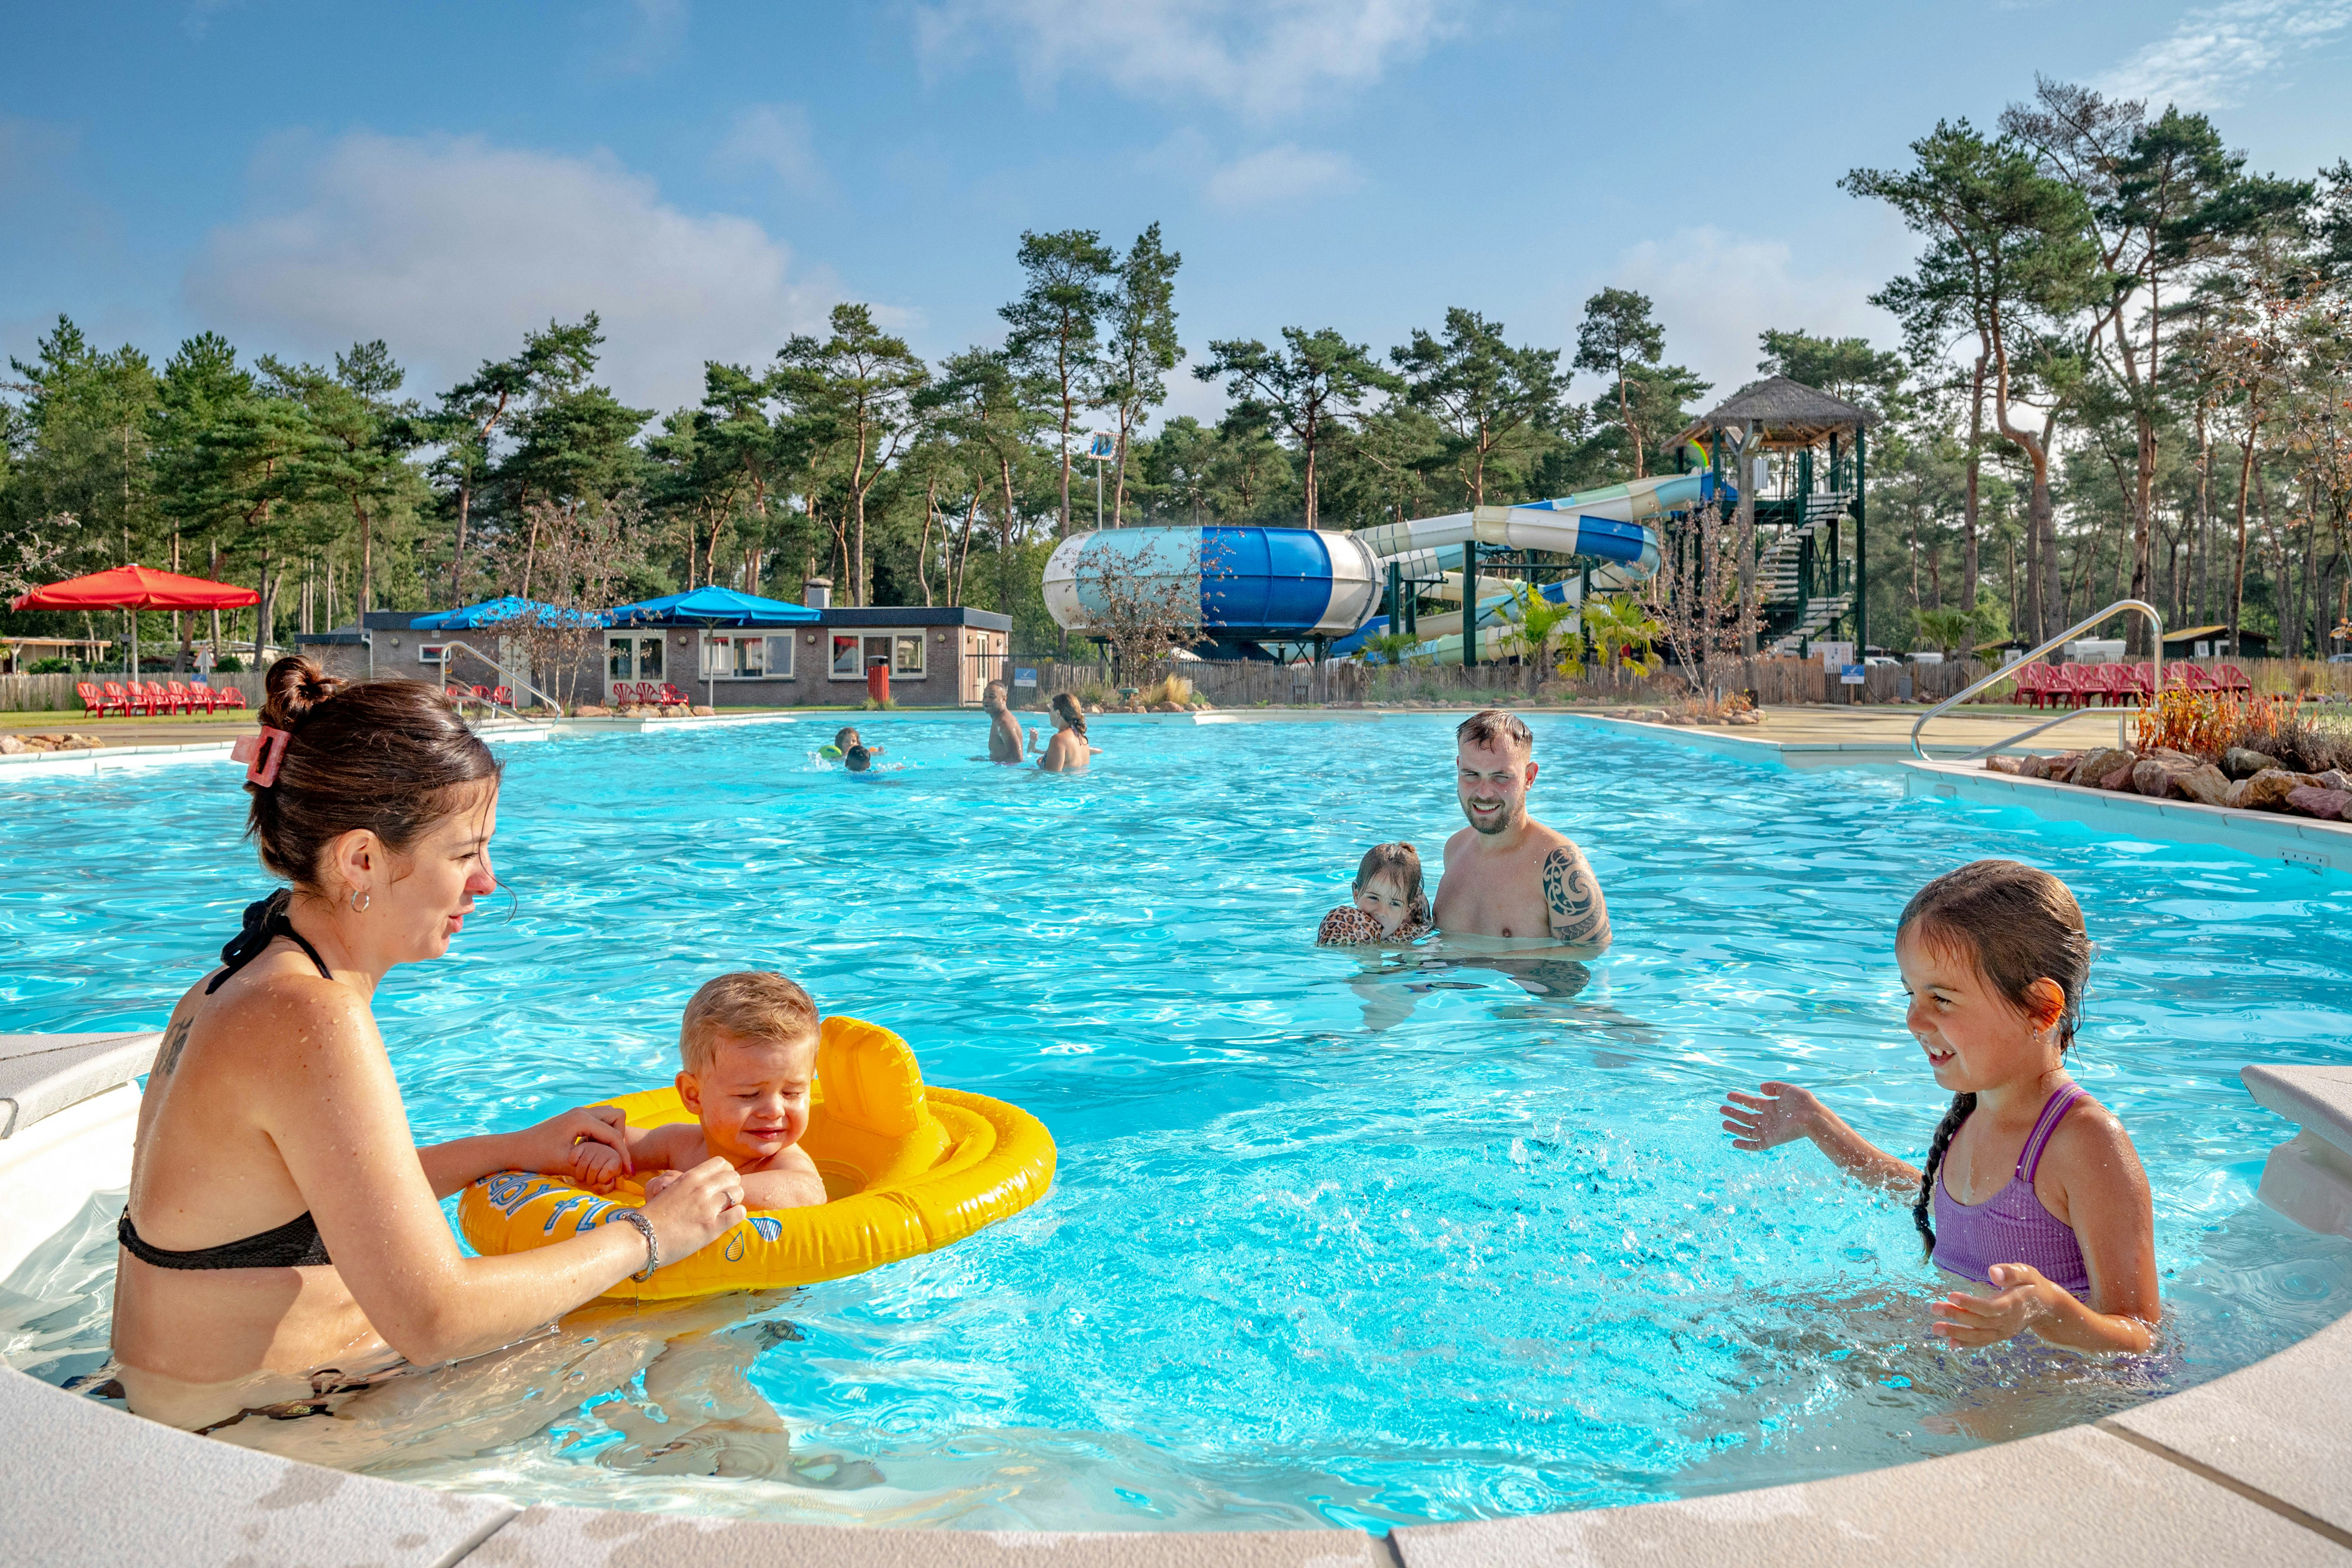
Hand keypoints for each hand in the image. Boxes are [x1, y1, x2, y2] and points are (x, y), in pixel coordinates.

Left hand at [511, 1104, 630, 1176]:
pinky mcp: (573, 1119)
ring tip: (603, 1154)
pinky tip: (590, 1151)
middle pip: (617, 1116)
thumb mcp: (565, 1163)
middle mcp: (582, 1111)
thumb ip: (592, 1164)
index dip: (624, 1154)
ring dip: (611, 1134)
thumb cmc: (536, 1156)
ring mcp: (577, 1113)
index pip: (614, 1135)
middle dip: (620, 1138)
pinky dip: (600, 1134)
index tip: (627, 1173)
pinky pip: (597, 1122)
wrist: (513, 1149)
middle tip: (613, 1158)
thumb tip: (614, 1169)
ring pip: (608, 1117)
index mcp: (582, 1119)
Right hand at [572, 1140, 623, 1192]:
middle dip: (590, 1180)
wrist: (595, 1166)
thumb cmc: (602, 1177)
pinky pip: (574, 1155)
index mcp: (616, 1159)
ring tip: (584, 1177)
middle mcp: (606, 1150)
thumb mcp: (607, 1185)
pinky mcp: (582, 1146)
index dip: (601, 1180)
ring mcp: (594, 1147)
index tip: (600, 1181)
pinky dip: (573, 1163)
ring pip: (583, 1164)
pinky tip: (576, 1166)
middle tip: (590, 1181)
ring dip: (580, 1175)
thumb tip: (600, 1183)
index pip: (609, 1171)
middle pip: (594, 1168)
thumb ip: (606, 1188)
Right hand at [639, 1156, 746, 1263]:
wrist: (641, 1238)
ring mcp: (708, 1207)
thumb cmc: (653, 1217)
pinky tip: (727, 1220)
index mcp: (690, 1177)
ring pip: (738, 1193)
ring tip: (725, 1211)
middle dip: (732, 1187)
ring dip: (735, 1201)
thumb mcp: (671, 1190)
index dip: (725, 1173)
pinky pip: (739, 1213)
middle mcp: (701, 1188)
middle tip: (724, 1199)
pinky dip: (737, 1215)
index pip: (722, 1163)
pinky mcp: (712, 1227)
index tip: (720, 1184)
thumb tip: (704, 1184)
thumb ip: (689, 1185)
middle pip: (734, 1176)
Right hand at [1720, 1081, 1823, 1151]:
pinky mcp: (1772, 1140)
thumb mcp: (1788, 1089)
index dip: (1741, 1099)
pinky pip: (1756, 1144)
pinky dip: (1745, 1145)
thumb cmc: (1803, 1102)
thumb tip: (1760, 1088)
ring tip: (1723, 1123)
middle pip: (1747, 1117)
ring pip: (1748, 1130)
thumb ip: (1774, 1087)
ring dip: (1735, 1127)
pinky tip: (1734, 1142)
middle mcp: (1769, 1119)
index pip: (1752, 1103)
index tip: (1729, 1095)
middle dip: (1734, 1113)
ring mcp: (1770, 1130)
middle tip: (1721, 1109)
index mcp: (1772, 1107)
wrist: (1812, 1117)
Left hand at [1932, 1263, 2058, 1346]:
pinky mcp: (2000, 1335)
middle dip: (1956, 1316)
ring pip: (1979, 1335)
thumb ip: (2011, 1273)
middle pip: (1980, 1322)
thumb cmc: (2033, 1285)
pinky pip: (1983, 1341)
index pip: (1990, 1308)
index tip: (1951, 1296)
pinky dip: (1967, 1344)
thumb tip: (1993, 1272)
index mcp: (2014, 1305)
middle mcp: (2008, 1322)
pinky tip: (1950, 1344)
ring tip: (1936, 1328)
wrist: (2047, 1306)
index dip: (1971, 1304)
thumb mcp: (2027, 1274)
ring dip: (1957, 1333)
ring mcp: (2004, 1331)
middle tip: (1933, 1308)